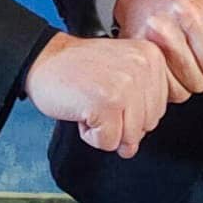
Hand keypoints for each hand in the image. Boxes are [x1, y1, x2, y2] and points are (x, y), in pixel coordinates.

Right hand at [23, 31, 171, 157]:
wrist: (43, 59)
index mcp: (152, 56)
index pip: (159, 109)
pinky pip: (108, 142)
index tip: (112, 94)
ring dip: (104, 130)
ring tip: (91, 103)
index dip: (131, 112)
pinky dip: (90, 135)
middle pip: (147, 126)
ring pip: (130, 137)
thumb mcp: (122, 71)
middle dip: (119, 123)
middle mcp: (143, 68)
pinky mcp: (107, 103)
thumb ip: (141, 103)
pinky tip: (82, 110)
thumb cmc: (78, 68)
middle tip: (98, 99)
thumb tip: (133, 146)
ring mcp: (126, 85)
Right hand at [114, 0, 202, 100]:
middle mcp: (164, 27)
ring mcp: (144, 45)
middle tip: (194, 51)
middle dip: (202, 72)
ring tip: (180, 57)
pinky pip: (160, 92)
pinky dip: (167, 84)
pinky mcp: (133, 61)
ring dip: (184, 81)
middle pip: (199, 82)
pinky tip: (167, 64)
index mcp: (192, 12)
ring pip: (179, 92)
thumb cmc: (190, 7)